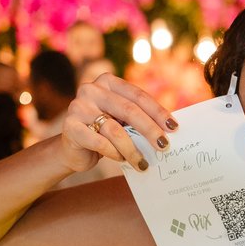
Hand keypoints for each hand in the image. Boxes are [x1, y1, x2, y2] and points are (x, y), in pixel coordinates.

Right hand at [60, 73, 178, 173]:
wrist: (74, 149)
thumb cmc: (104, 132)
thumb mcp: (122, 120)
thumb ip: (138, 118)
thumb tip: (169, 128)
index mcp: (107, 82)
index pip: (138, 95)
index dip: (157, 112)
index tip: (174, 127)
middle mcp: (91, 90)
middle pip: (129, 110)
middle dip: (150, 130)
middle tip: (165, 147)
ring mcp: (78, 107)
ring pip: (115, 130)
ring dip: (133, 150)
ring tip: (143, 163)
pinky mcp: (70, 126)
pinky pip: (100, 142)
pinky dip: (114, 153)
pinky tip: (121, 159)